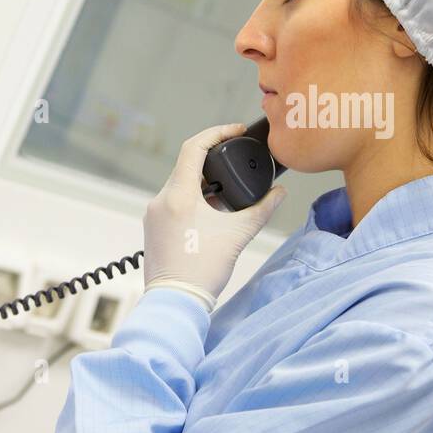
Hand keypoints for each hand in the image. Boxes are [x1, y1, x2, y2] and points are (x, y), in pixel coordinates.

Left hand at [143, 123, 285, 310]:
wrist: (176, 301)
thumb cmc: (203, 270)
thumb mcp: (238, 235)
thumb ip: (262, 209)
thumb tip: (279, 193)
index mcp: (178, 195)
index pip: (193, 147)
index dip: (217, 133)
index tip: (235, 131)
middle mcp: (160, 200)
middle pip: (187, 166)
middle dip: (214, 163)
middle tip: (237, 163)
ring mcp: (153, 214)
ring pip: (180, 185)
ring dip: (204, 184)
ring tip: (229, 193)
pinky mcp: (153, 227)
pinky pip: (173, 202)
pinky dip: (192, 200)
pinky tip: (211, 212)